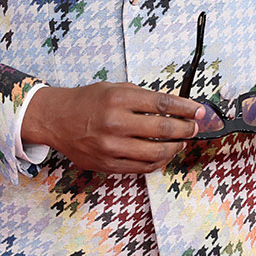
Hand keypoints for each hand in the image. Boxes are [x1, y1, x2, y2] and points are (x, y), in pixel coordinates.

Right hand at [21, 82, 202, 173]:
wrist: (56, 119)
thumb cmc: (86, 101)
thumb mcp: (113, 87)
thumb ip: (141, 97)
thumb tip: (172, 106)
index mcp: (119, 98)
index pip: (162, 103)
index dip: (186, 108)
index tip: (199, 110)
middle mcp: (116, 122)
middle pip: (163, 128)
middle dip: (185, 128)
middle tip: (194, 126)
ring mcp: (112, 146)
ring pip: (156, 152)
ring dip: (175, 147)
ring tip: (181, 141)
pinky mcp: (108, 164)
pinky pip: (142, 167)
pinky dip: (158, 162)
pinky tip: (164, 154)